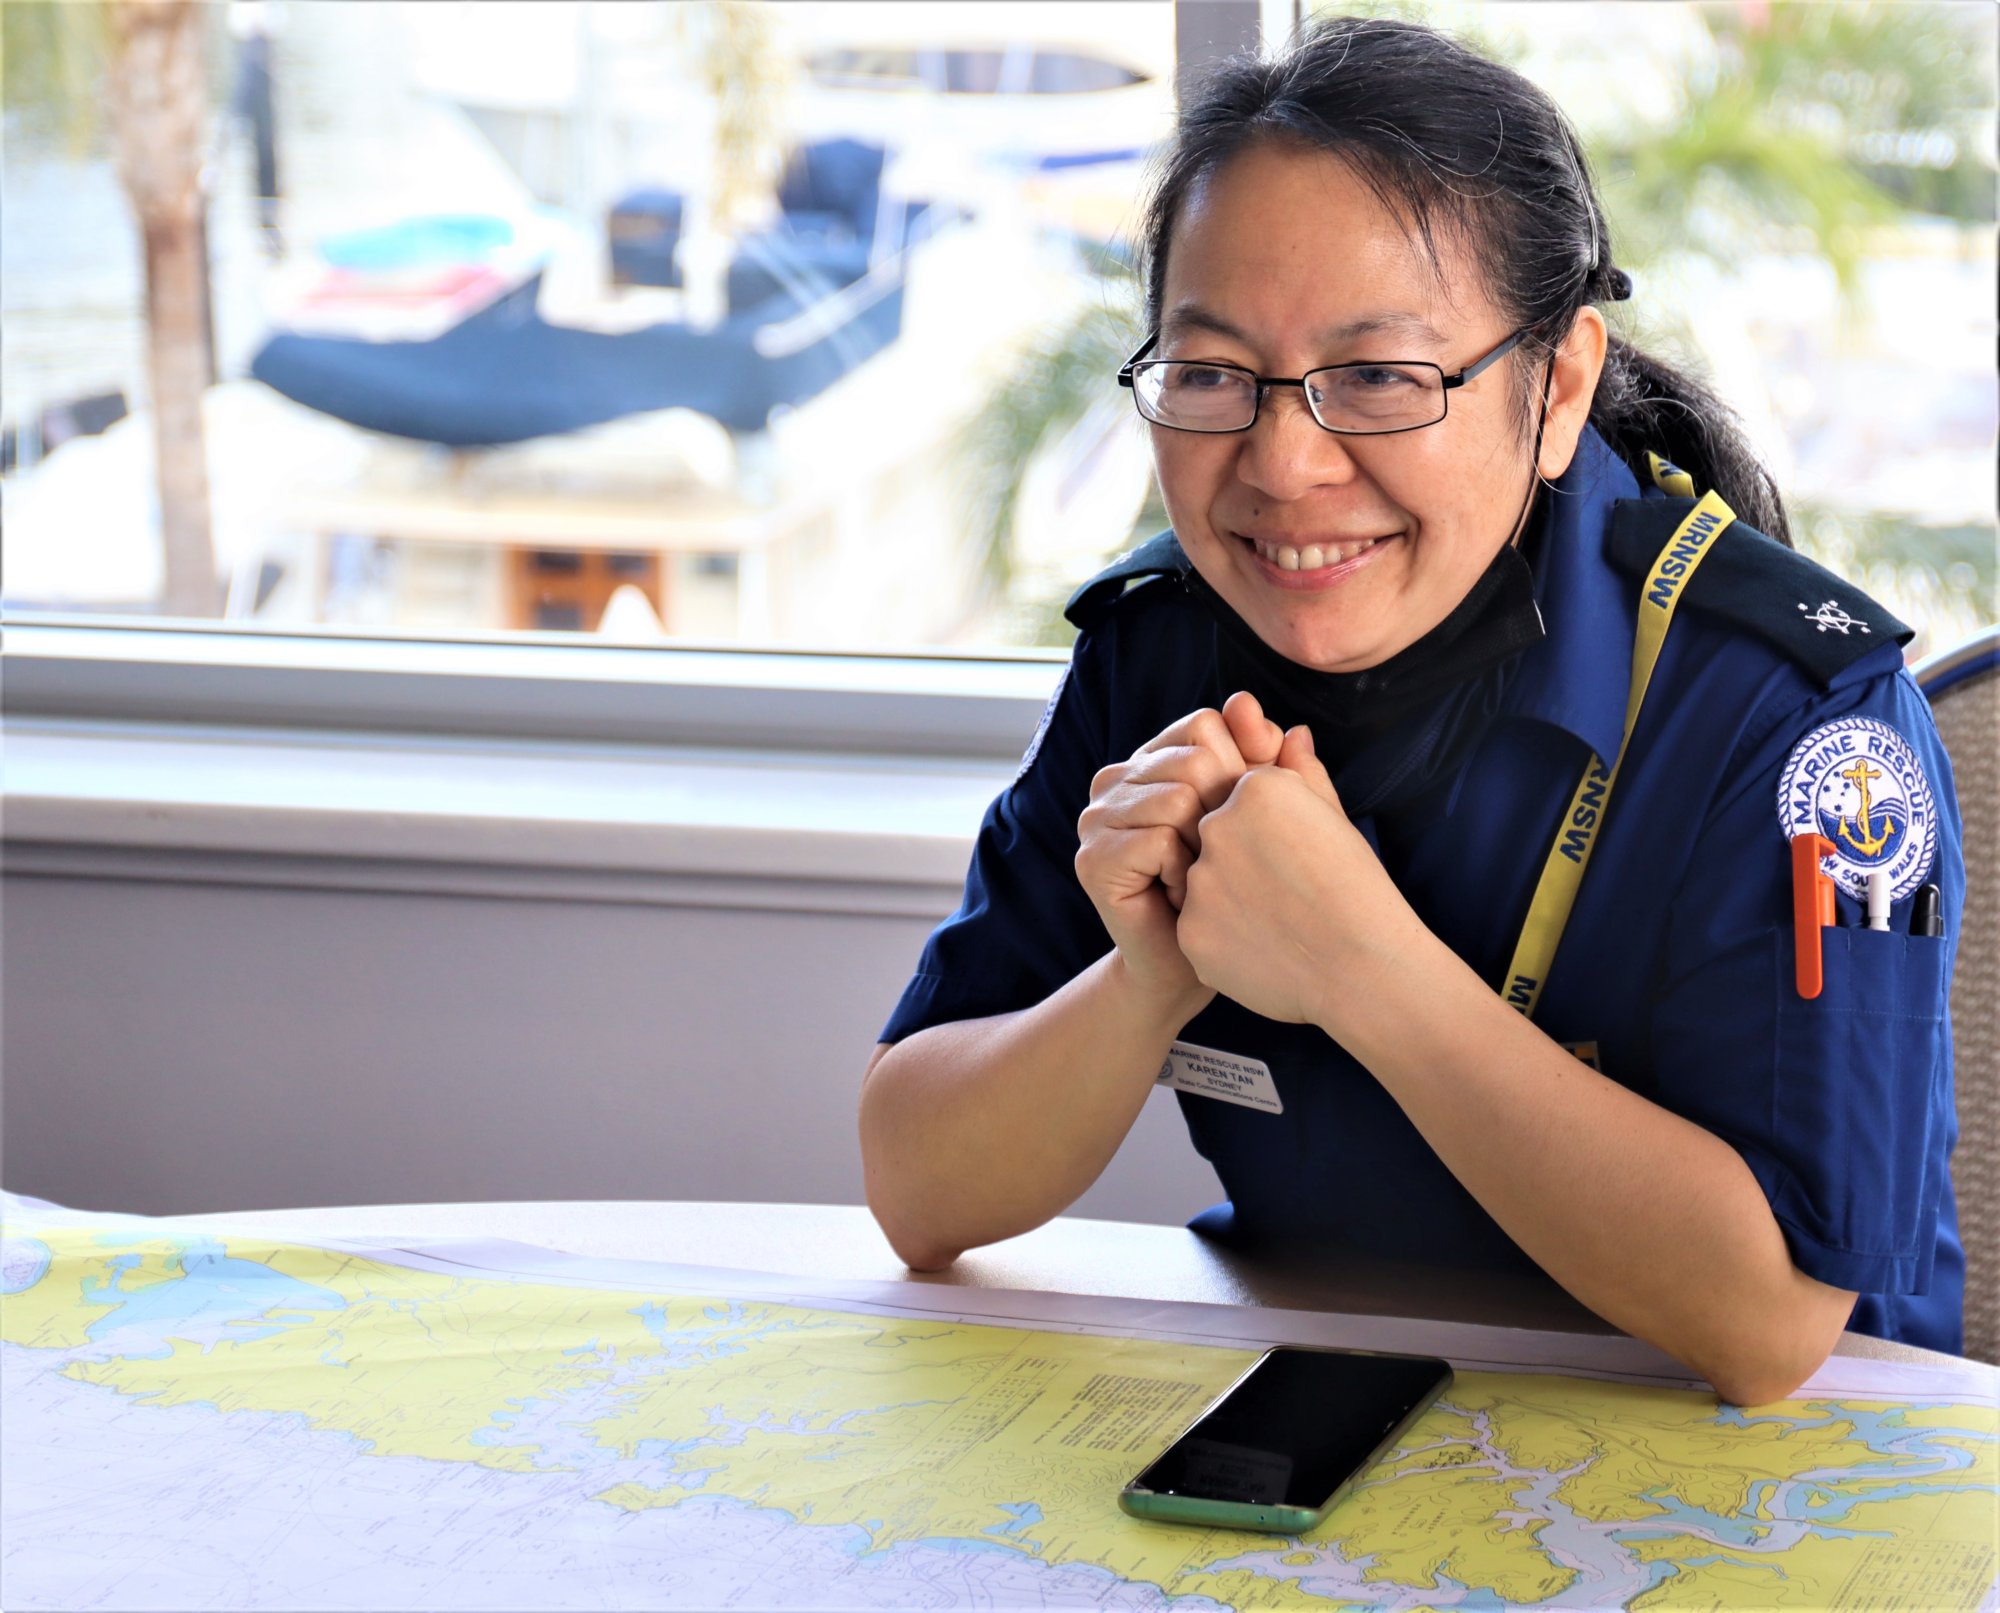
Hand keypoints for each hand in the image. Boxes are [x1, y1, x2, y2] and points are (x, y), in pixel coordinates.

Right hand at [1075, 693, 1283, 1004]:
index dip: (1241, 768)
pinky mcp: (1093, 859)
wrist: (1190, 970)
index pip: (1205, 724)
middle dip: (1224, 815)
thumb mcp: (1258, 818)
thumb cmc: (1229, 892)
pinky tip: (1181, 895)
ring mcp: (1095, 819)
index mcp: (1149, 761)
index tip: (1241, 821)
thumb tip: (1278, 718)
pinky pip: (1161, 839)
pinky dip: (1185, 872)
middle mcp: (1112, 780)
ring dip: (1205, 849)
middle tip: (1217, 861)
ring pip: (1180, 797)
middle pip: (1196, 758)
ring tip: (1198, 879)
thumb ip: (1268, 766)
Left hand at [1178, 724, 1419, 1028]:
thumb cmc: (1360, 894)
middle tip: (1287, 896)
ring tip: (1278, 925)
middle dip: (1244, 866)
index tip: (1299, 862)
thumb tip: (1290, 735)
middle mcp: (1220, 826)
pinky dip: (1224, 941)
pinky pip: (1197, 929)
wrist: (1366, 971)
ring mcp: (1200, 881)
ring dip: (1230, 903)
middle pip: (1214, 840)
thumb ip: (1303, 774)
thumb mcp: (1337, 821)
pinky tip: (1265, 949)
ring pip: (1203, 886)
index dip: (1271, 837)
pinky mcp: (1190, 931)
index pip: (1240, 802)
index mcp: (1258, 790)